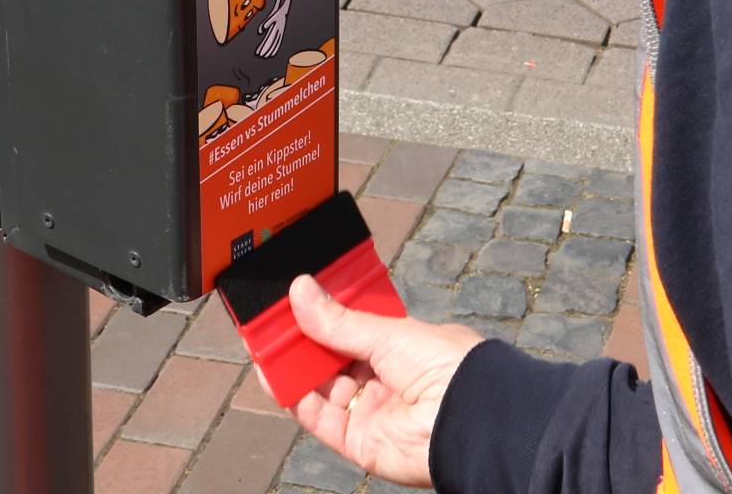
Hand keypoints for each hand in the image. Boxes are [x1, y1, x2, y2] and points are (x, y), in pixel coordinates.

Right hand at [287, 275, 485, 488]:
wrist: (468, 420)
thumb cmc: (446, 367)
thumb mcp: (388, 333)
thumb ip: (338, 321)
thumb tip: (300, 290)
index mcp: (404, 347)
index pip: (356, 328)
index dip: (326, 315)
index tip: (296, 299)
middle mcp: (388, 379)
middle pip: (334, 359)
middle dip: (303, 341)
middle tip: (271, 321)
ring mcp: (372, 411)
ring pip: (321, 387)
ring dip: (292, 367)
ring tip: (263, 344)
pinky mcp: (359, 441)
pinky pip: (319, 419)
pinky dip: (293, 398)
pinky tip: (273, 376)